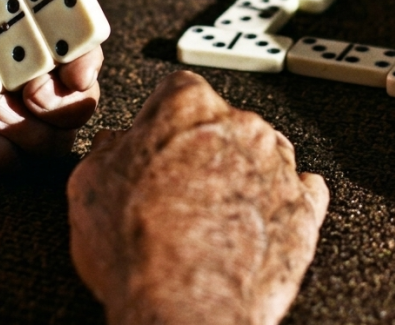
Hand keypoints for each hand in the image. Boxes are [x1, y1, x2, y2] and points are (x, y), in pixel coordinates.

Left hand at [0, 0, 103, 174]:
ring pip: (45, 134)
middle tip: (30, 89)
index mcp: (3, 14)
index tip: (78, 60)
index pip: (68, 36)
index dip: (85, 51)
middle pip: (69, 91)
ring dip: (30, 127)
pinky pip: (2, 164)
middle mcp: (3, 59)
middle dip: (63, 97)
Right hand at [68, 71, 328, 324]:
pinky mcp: (305, 209)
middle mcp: (241, 125)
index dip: (161, 120)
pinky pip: (302, 190)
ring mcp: (279, 166)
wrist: (184, 305)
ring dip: (242, 175)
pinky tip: (257, 221)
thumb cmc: (136, 246)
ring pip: (262, 154)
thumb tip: (114, 145)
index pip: (178, 90)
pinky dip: (281, 202)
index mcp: (188, 106)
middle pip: (222, 123)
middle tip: (175, 188)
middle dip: (201, 149)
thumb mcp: (89, 185)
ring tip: (212, 214)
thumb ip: (107, 150)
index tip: (154, 142)